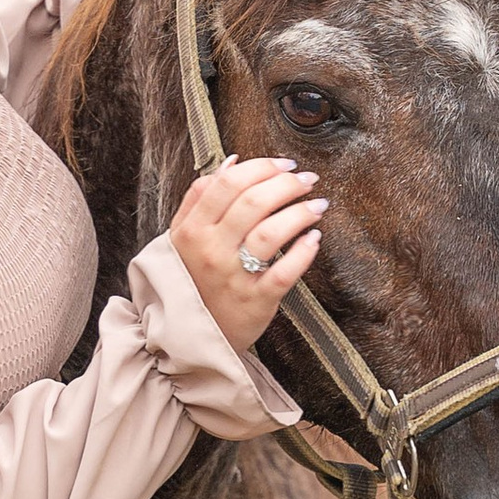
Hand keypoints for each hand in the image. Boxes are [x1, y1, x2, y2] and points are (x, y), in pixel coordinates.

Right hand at [170, 156, 325, 350]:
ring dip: (299, 213)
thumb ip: (199, 197)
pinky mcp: (255, 302)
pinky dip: (302, 253)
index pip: (228, 184)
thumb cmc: (192, 279)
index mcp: (191, 230)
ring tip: (317, 206)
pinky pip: (284, 273)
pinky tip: (314, 239)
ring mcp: (233, 277)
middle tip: (307, 180)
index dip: (262, 167)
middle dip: (286, 184)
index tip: (284, 165)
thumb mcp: (181, 237)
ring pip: (269, 233)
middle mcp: (210, 251)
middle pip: (252, 203)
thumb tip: (231, 162)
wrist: (191, 335)